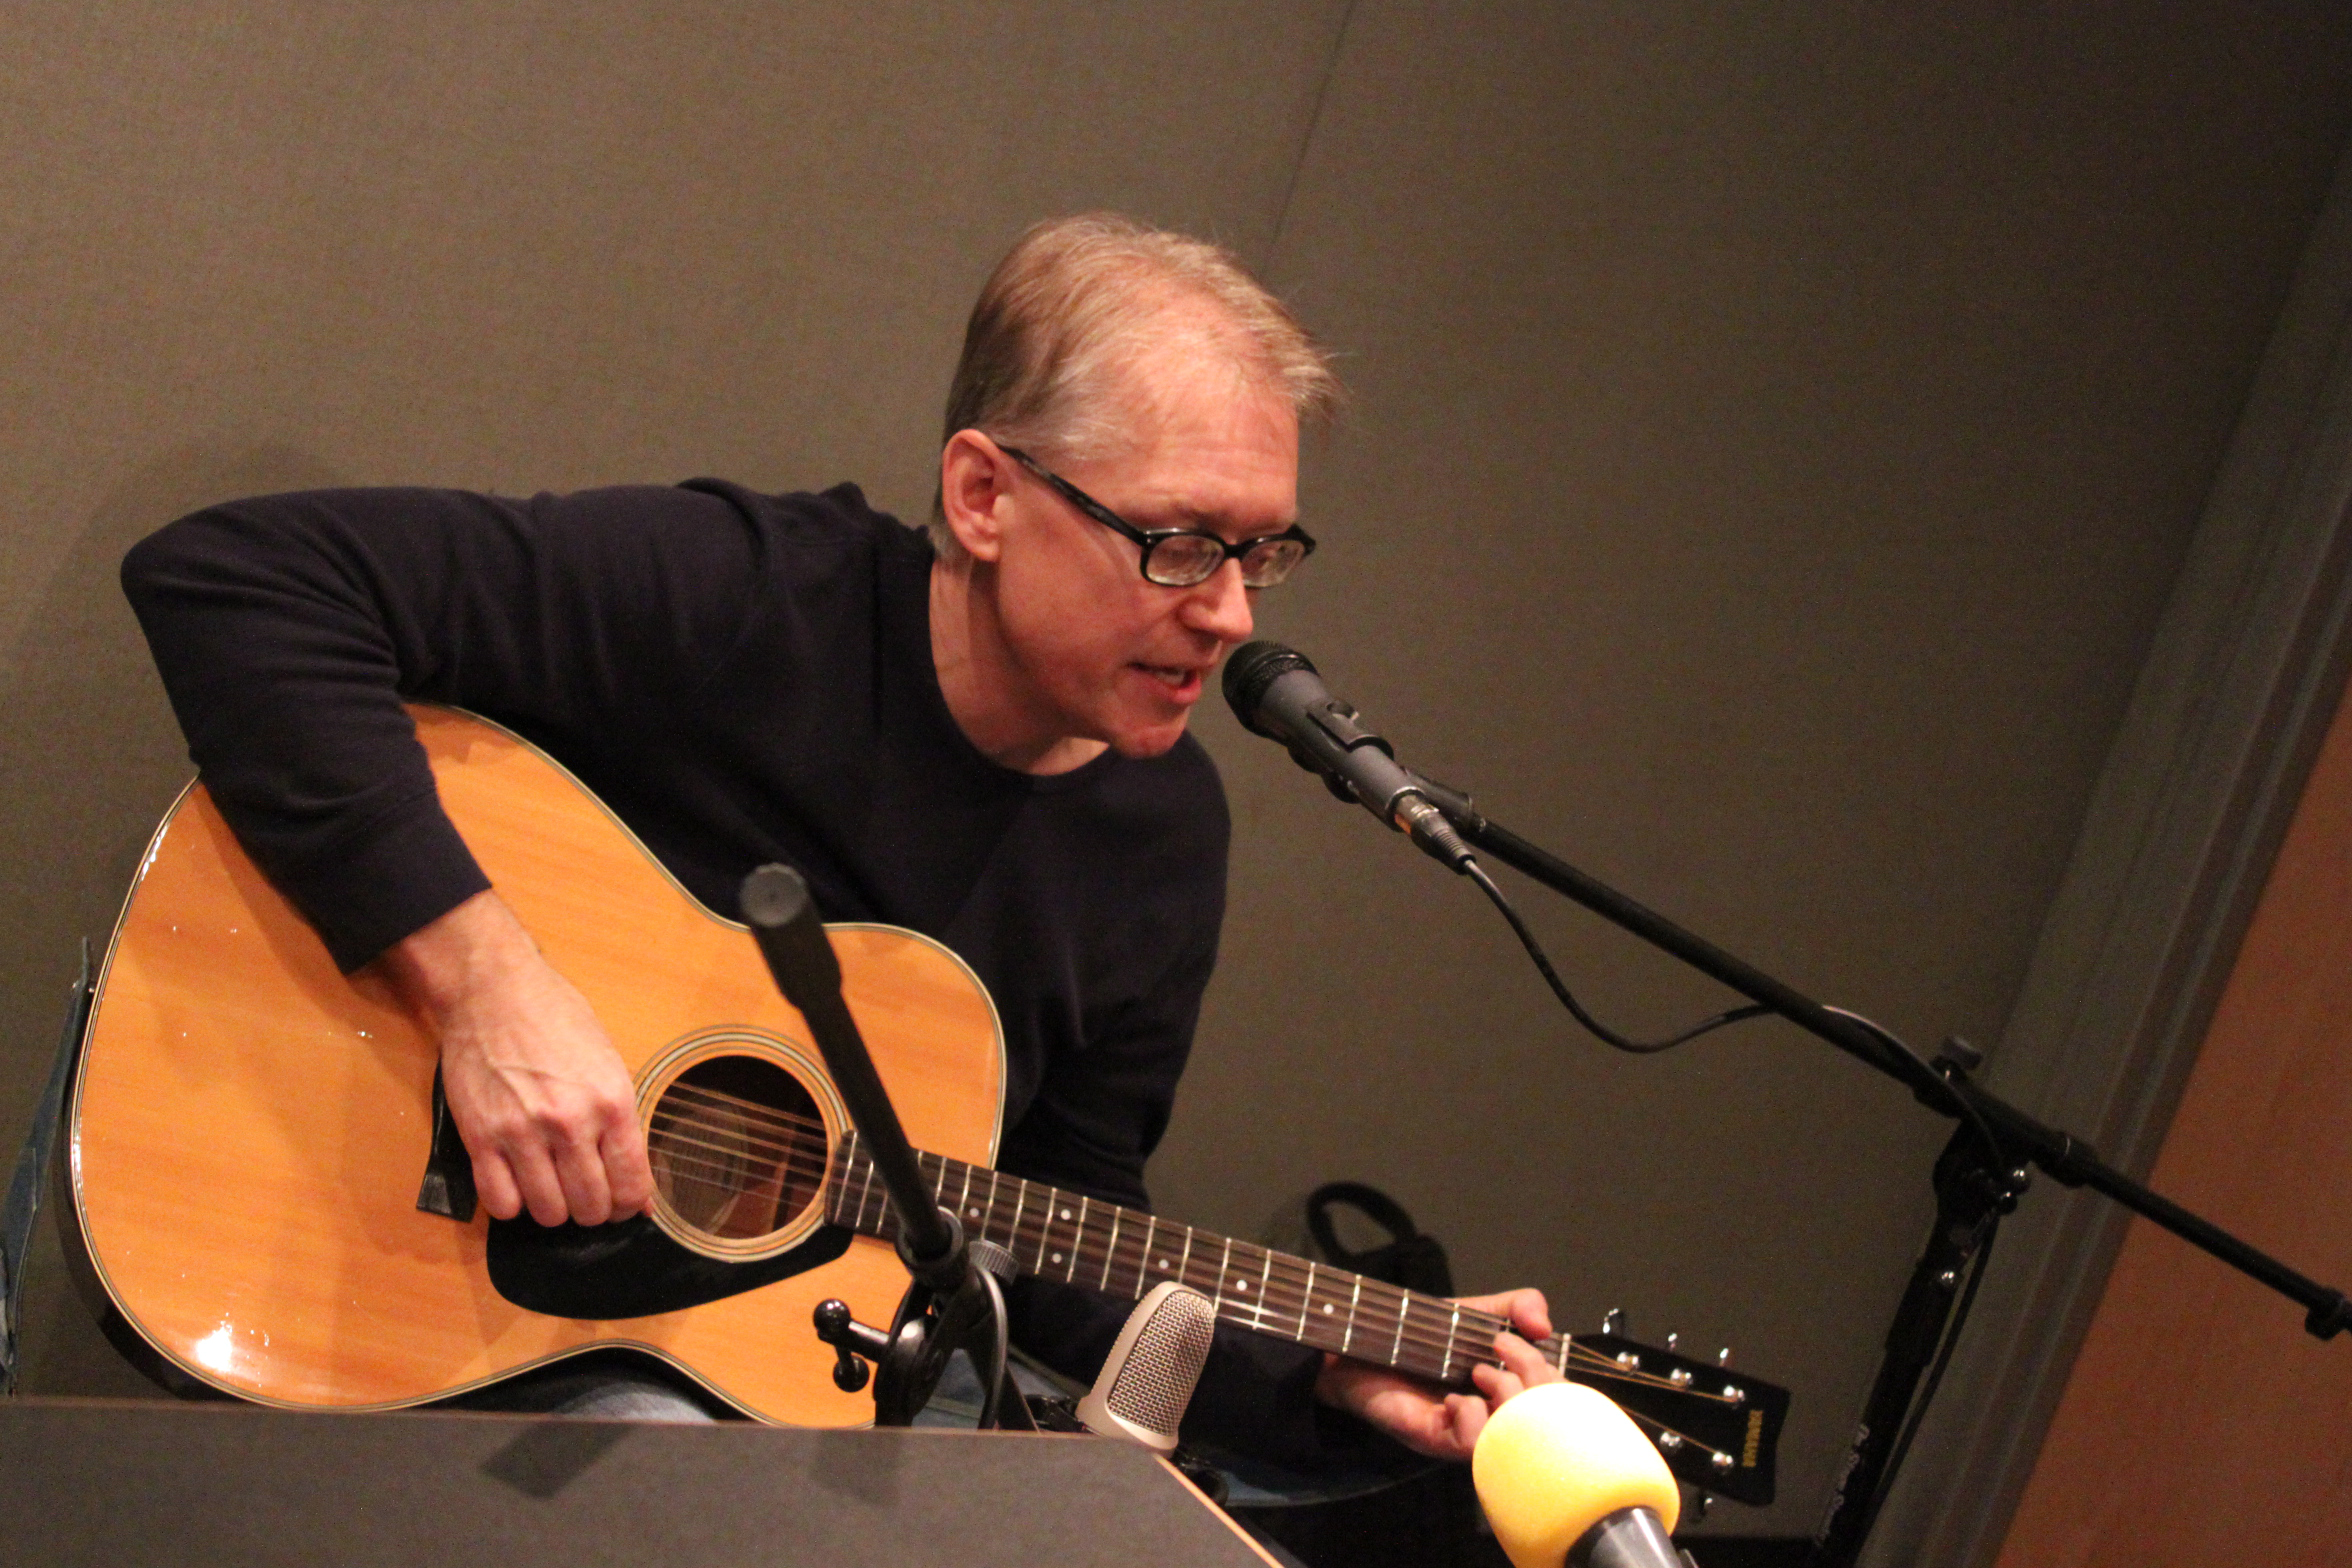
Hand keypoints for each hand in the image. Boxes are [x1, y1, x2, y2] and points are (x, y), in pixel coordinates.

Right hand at [373, 891, 652, 1225]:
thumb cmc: (558, 1020)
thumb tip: (638, 1194)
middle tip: (585, 1196)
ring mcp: (522, 1133)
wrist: (495, 991)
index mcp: (612, 1102)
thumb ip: (625, 1126)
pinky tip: (518, 1185)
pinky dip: (512, 1205)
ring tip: (552, 1189)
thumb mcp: (609, 1065)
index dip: (628, 1206)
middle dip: (593, 1211)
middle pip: (590, 1206)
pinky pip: (500, 1203)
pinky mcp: (480, 1138)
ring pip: (547, 1212)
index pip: (631, 1185)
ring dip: (553, 1211)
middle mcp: (570, 1122)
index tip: (621, 1206)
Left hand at [1314, 1288, 1558, 1460]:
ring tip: (1479, 1372)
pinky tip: (1453, 1399)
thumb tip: (1545, 1324)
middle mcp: (1495, 1417)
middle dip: (1534, 1380)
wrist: (1361, 1343)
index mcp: (1511, 1391)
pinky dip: (1472, 1419)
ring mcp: (1468, 1433)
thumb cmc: (1421, 1335)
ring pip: (1515, 1440)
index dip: (1551, 1373)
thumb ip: (1517, 1306)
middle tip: (1501, 1349)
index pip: (1560, 1401)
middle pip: (1546, 1421)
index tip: (1519, 1339)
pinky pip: (1472, 1446)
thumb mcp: (1477, 1312)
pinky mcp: (1436, 1440)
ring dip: (1506, 1400)